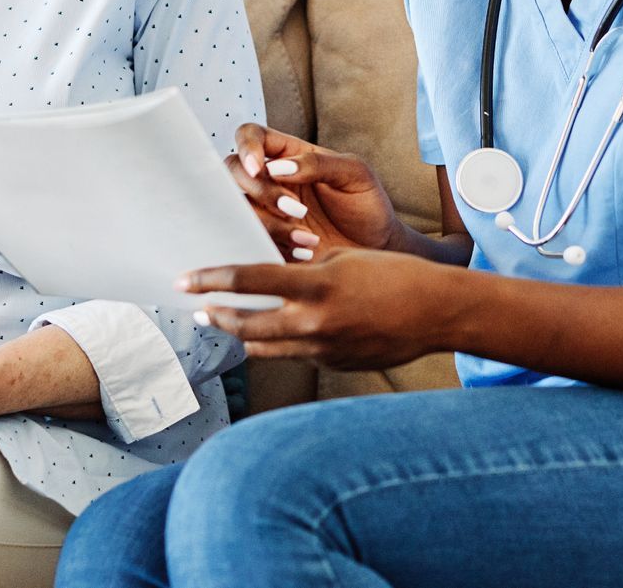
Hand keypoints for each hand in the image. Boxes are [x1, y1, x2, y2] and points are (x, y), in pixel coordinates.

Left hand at [177, 249, 456, 368]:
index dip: (211, 279)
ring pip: (265, 346)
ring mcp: (323, 348)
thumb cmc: (395, 275)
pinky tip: (272, 336)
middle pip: (246, 324)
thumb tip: (276, 282)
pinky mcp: (334, 364)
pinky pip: (295, 354)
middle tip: (197, 310)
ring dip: (241, 336)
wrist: (435, 312)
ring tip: (224, 325)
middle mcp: (314, 321)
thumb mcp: (344, 259)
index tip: (186, 279)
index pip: (248, 281)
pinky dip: (279, 344)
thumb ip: (306, 272)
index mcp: (316, 285)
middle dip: (217, 316)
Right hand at [226, 124, 404, 259]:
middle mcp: (272, 181)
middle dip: (259, 190)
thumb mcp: (354, 175)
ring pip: (240, 210)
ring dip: (269, 224)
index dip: (247, 147)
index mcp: (290, 155)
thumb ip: (317, 164)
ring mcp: (268, 212)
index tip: (259, 167)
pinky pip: (251, 241)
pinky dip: (275, 247)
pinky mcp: (269, 241)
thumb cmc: (367, 205)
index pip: (252, 136)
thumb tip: (278, 167)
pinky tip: (305, 253)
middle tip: (294, 208)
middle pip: (234, 171)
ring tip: (307, 238)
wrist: (378, 250)